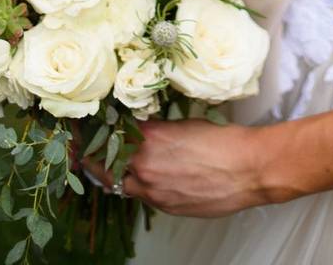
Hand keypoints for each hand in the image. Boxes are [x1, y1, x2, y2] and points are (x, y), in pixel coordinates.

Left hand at [79, 118, 274, 217]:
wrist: (250, 169)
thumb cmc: (224, 142)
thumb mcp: (184, 125)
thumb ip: (156, 131)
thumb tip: (141, 132)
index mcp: (149, 138)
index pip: (107, 134)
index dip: (92, 132)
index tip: (82, 130)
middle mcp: (145, 166)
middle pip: (102, 163)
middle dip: (92, 156)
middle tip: (84, 149)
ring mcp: (153, 190)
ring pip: (118, 183)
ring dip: (112, 174)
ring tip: (109, 166)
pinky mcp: (165, 206)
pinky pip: (141, 196)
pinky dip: (138, 186)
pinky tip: (144, 178)